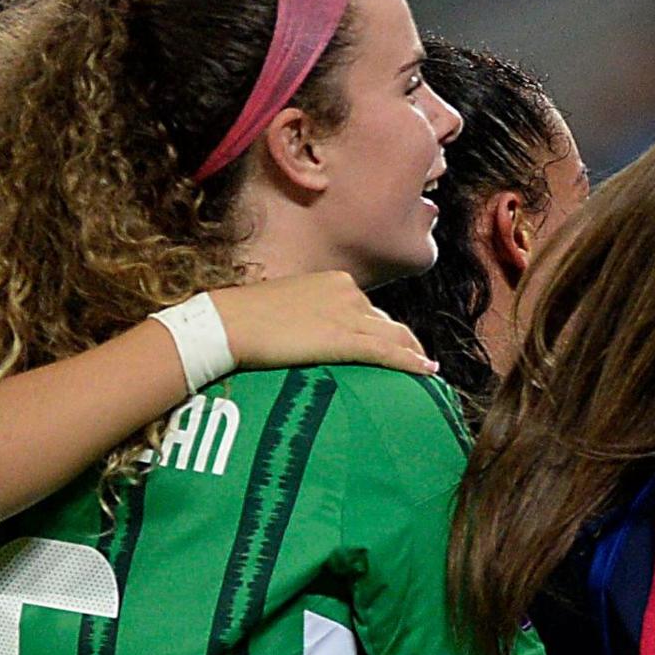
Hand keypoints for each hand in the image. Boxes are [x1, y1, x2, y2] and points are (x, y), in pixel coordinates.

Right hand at [210, 273, 436, 376]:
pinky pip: (388, 352)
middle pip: (386, 323)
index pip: (368, 310)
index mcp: (333, 282)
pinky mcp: (343, 339)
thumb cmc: (243, 319)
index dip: (384, 331)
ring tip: (426, 370)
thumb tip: (310, 336)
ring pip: (395, 337)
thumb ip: (307, 317)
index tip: (393, 345)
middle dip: (404, 343)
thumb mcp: (284, 309)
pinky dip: (411, 363)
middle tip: (418, 362)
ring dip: (414, 355)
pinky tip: (428, 372)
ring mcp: (347, 315)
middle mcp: (348, 292)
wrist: (227, 323)